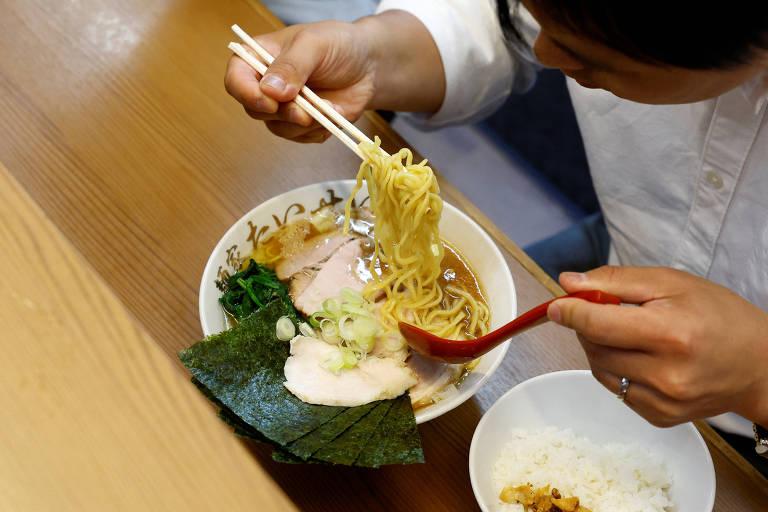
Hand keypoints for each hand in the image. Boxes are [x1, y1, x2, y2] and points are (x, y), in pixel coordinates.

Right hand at [225, 21, 375, 142]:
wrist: (368, 65)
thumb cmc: (338, 45)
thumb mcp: (314, 45)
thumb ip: (292, 65)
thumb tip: (271, 91)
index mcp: (258, 57)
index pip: (236, 80)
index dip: (247, 94)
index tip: (270, 102)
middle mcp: (266, 85)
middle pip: (255, 110)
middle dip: (284, 113)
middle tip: (308, 110)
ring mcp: (283, 108)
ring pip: (279, 128)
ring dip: (305, 123)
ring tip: (328, 106)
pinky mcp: (301, 125)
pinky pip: (302, 138)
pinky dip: (319, 130)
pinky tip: (333, 113)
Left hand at [547, 266, 767, 427]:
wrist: (759, 365)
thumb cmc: (719, 316)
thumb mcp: (671, 283)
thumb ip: (615, 281)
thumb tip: (569, 283)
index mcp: (668, 333)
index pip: (597, 323)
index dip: (569, 312)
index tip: (555, 306)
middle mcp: (664, 373)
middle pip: (594, 347)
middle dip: (588, 326)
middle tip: (605, 311)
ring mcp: (662, 401)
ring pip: (600, 370)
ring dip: (599, 348)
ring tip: (627, 334)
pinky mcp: (659, 417)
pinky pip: (616, 390)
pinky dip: (616, 370)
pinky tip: (640, 357)